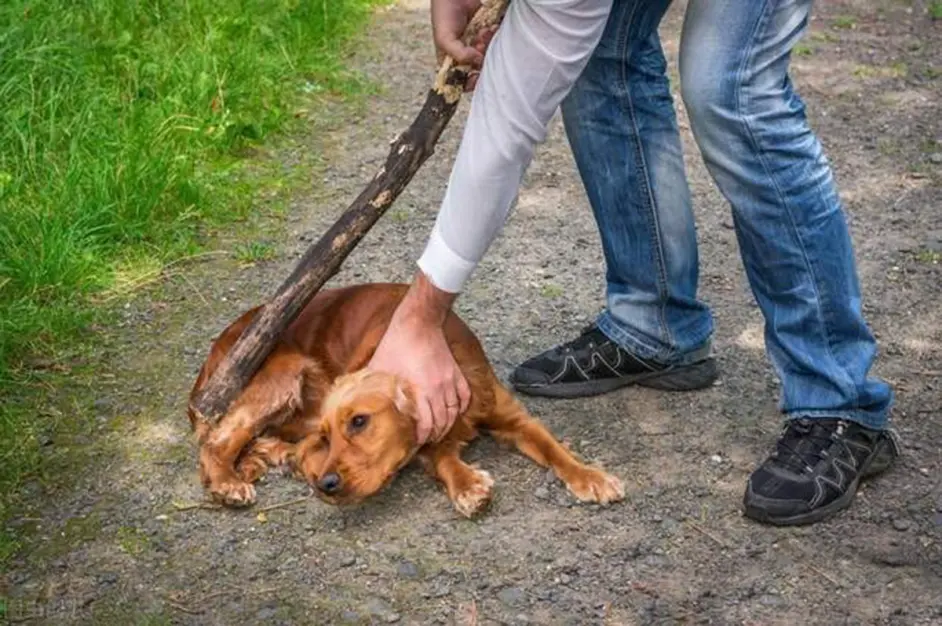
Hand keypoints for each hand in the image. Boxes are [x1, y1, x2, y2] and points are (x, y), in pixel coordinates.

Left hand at [367, 273, 471, 444]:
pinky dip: (462, 406)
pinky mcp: (455, 372)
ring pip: (455, 410)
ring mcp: (450, 380)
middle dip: (436, 434)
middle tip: (428, 440)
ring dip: (449, 423)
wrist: (418, 322)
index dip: (423, 437)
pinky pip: (464, 395)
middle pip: (444, 421)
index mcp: (421, 390)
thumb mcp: (379, 366)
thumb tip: (356, 399)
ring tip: (441, 430)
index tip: (417, 442)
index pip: (427, 424)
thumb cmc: (397, 343)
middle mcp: (439, 388)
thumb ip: (371, 385)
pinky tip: (456, 412)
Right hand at [431, 0, 497, 90]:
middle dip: (482, 59)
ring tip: (484, 31)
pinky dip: (495, 35)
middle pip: (479, 68)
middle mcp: (465, 54)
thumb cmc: (444, 15)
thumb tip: (478, 62)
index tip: (476, 75)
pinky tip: (490, 27)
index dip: (470, 82)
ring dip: (488, 45)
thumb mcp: (444, 39)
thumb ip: (459, 55)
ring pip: (489, 55)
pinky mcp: (486, 32)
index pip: (462, 80)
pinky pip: (496, 41)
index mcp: (452, 60)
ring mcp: (477, 43)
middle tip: (479, 44)